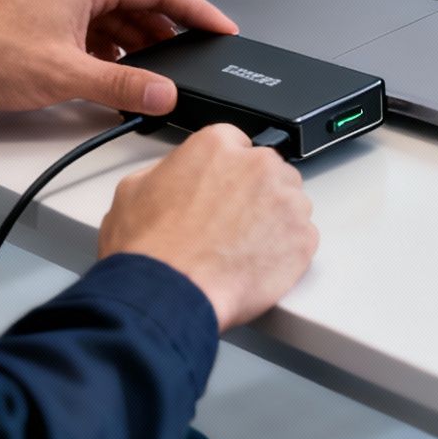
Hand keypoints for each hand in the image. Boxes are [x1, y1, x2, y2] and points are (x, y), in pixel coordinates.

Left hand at [0, 0, 237, 116]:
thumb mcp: (68, 73)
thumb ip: (123, 84)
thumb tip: (165, 93)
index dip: (197, 10)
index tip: (222, 29)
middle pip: (143, 7)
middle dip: (170, 36)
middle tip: (194, 62)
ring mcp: (65, 11)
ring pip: (122, 26)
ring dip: (142, 51)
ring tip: (159, 78)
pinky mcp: (53, 32)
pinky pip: (100, 40)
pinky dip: (117, 59)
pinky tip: (121, 81)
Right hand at [98, 124, 318, 330]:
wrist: (169, 295)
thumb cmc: (148, 250)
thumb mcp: (133, 190)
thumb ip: (165, 170)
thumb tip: (175, 174)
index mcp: (217, 145)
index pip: (235, 143)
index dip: (226, 171)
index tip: (222, 189)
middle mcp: (258, 164)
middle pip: (267, 170)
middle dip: (253, 193)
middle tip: (229, 225)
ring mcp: (286, 200)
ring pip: (289, 201)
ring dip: (273, 220)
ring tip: (241, 249)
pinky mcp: (304, 237)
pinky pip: (301, 236)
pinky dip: (285, 250)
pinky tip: (256, 264)